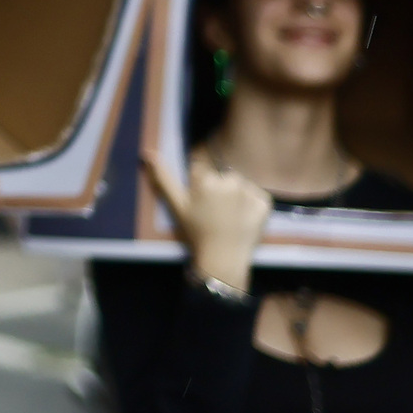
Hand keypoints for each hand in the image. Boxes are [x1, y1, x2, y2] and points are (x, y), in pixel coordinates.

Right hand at [142, 150, 269, 294]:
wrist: (223, 260)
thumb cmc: (197, 233)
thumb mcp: (177, 206)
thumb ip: (163, 178)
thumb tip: (148, 152)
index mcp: (206, 180)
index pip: (201, 171)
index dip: (200, 187)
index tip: (201, 205)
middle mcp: (229, 180)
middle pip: (222, 177)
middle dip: (219, 190)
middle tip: (215, 214)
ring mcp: (249, 191)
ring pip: (240, 185)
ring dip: (236, 196)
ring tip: (230, 218)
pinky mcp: (265, 202)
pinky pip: (257, 196)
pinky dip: (252, 205)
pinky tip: (244, 220)